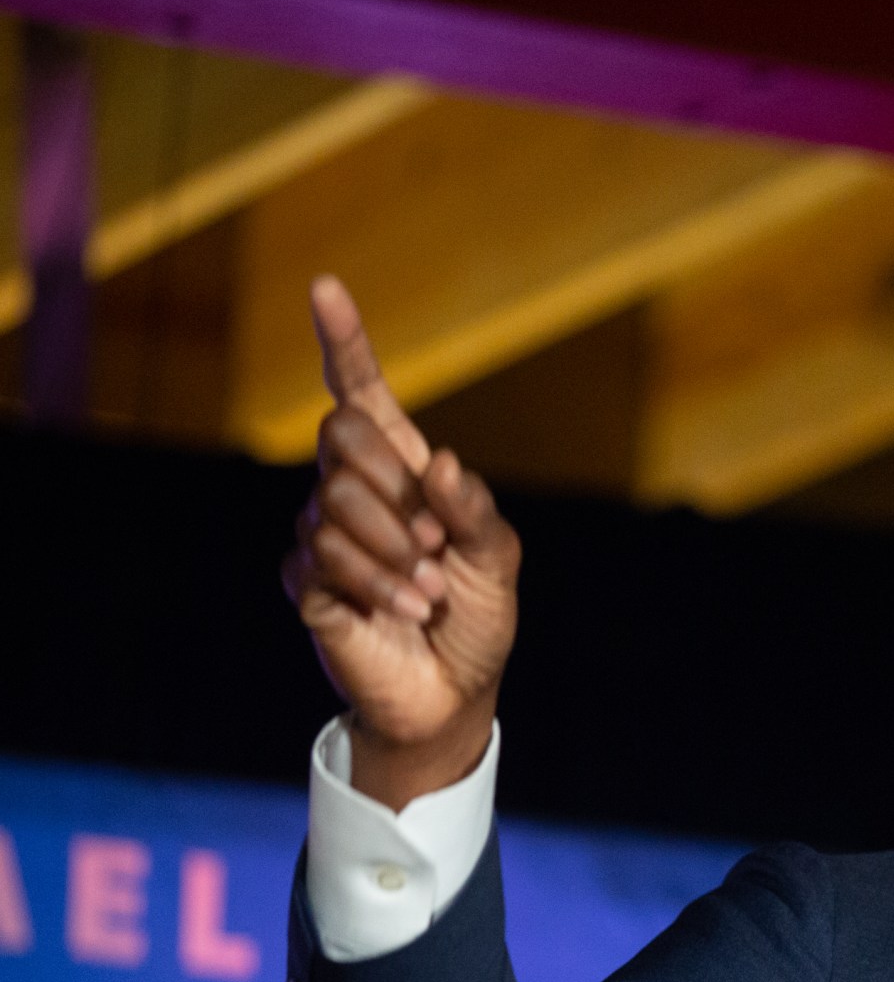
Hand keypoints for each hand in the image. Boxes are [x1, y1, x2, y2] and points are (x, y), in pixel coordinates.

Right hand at [281, 276, 520, 810]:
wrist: (451, 695)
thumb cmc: (476, 620)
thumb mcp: (499, 562)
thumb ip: (476, 511)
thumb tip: (442, 466)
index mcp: (405, 473)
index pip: (361, 395)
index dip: (344, 342)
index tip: (324, 286)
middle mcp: (355, 493)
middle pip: (339, 435)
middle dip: (393, 485)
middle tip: (433, 543)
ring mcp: (322, 534)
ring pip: (334, 500)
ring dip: (395, 551)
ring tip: (426, 593)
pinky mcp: (306, 581)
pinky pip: (326, 555)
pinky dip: (379, 584)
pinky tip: (404, 610)